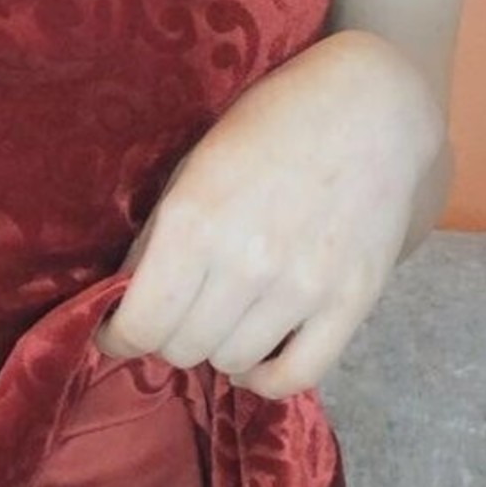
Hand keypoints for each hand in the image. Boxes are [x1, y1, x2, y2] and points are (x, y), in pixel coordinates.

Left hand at [95, 31, 446, 397]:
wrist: (369, 108)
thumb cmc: (269, 127)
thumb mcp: (193, 168)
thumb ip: (157, 238)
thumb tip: (124, 300)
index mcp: (195, 221)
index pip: (140, 323)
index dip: (118, 336)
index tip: (116, 331)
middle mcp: (246, 262)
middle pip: (182, 348)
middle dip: (167, 336)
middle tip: (176, 314)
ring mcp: (303, 286)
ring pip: (232, 362)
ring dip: (216, 348)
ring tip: (220, 321)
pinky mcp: (351, 301)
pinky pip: (297, 376)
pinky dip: (266, 379)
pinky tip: (254, 359)